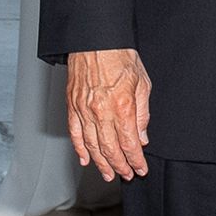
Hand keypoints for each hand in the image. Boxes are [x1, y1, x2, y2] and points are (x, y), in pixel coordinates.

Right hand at [66, 49, 152, 181]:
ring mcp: (84, 110)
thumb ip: (142, 114)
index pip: (130, 144)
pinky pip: (75, 133)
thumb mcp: (142, 83)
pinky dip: (79, 149)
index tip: (140, 168)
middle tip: (126, 175)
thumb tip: (142, 136)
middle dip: (120, 166)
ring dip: (101, 163)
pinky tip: (85, 159)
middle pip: (110, 149)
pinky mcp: (72, 105)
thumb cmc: (119, 55)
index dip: (136, 161)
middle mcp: (102, 111)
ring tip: (108, 173)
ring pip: (91, 145)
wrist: (95, 39)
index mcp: (122, 106)